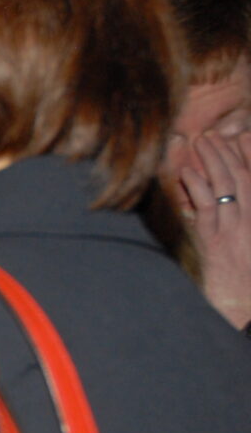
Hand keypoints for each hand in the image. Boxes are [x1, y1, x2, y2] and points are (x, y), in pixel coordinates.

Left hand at [179, 129, 250, 328]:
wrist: (244, 297)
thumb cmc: (246, 273)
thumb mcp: (245, 237)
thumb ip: (241, 211)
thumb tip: (221, 198)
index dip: (243, 156)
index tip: (234, 138)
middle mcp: (249, 216)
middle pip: (238, 176)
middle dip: (225, 153)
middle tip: (212, 134)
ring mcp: (232, 226)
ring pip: (223, 186)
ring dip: (211, 161)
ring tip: (200, 142)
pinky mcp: (215, 238)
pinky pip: (206, 206)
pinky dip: (197, 187)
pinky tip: (188, 172)